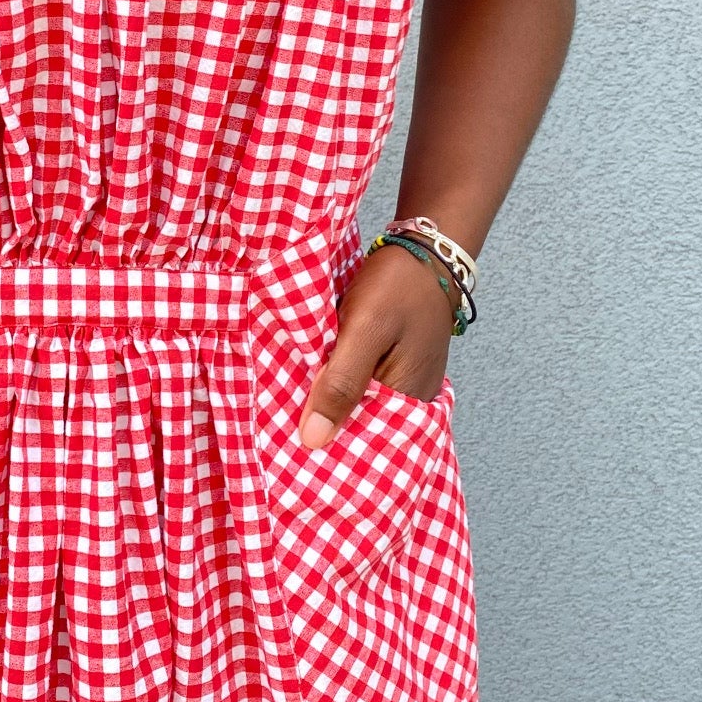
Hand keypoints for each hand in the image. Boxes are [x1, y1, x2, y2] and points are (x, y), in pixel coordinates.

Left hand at [297, 241, 459, 448]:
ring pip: (357, 403)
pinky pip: (361, 382)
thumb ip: (341, 383)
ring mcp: (403, 378)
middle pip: (360, 426)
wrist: (423, 248)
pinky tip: (310, 380)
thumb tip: (315, 440)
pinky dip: (336, 382)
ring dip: (327, 404)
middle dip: (324, 428)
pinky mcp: (392, 361)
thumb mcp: (364, 330)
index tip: (288, 453)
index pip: (364, 441)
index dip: (328, 448)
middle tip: (278, 433)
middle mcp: (410, 397)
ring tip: (286, 413)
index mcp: (409, 399)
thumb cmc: (397, 286)